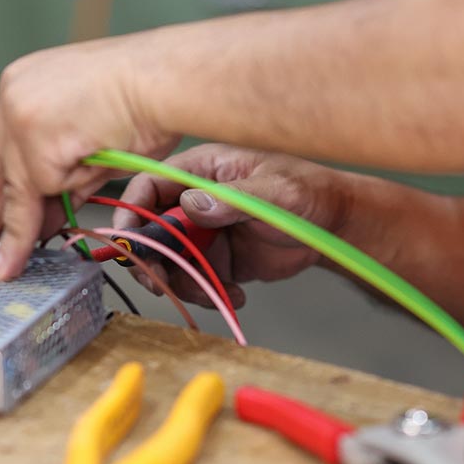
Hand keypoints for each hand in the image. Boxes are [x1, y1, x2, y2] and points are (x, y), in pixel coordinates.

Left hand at [0, 35, 176, 279]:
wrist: (165, 78)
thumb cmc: (145, 96)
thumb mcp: (89, 133)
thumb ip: (62, 171)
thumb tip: (45, 216)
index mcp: (22, 84)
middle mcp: (12, 95)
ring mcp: (20, 118)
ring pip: (17, 187)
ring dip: (12, 234)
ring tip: (3, 268)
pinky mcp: (37, 143)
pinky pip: (47, 189)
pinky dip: (67, 197)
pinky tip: (76, 200)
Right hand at [111, 145, 349, 309]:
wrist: (334, 225)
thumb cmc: (308, 191)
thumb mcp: (275, 191)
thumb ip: (235, 198)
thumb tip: (192, 205)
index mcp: (201, 169)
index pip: (148, 186)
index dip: (131, 212)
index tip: (130, 243)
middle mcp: (194, 199)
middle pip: (150, 228)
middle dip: (152, 259)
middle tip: (163, 282)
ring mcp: (203, 231)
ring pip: (170, 261)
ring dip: (184, 284)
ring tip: (218, 292)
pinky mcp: (216, 258)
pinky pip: (194, 280)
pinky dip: (208, 294)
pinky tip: (235, 295)